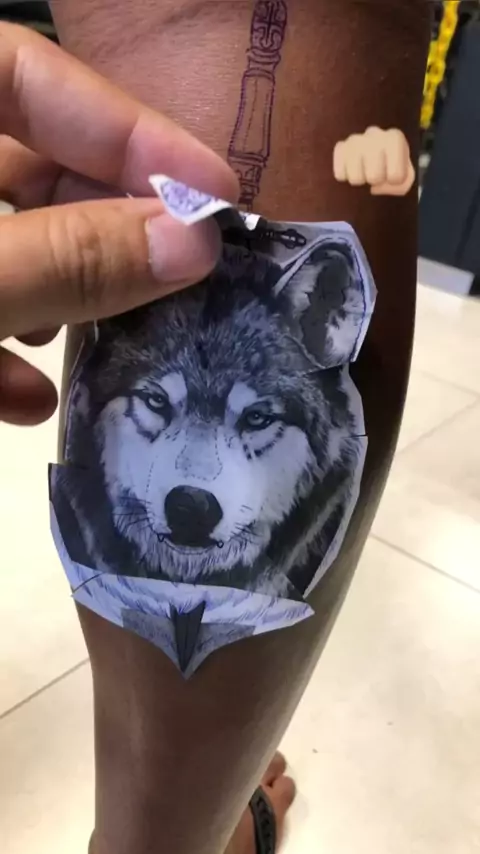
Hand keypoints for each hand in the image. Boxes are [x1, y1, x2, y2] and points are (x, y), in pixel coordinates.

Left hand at [0, 23, 237, 425]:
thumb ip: (66, 259)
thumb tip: (195, 245)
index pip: (24, 72)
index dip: (125, 128)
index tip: (214, 194)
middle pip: (24, 164)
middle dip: (106, 219)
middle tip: (183, 269)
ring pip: (1, 243)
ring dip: (61, 291)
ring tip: (119, 334)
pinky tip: (32, 399)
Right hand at [333, 127, 414, 196]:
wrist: (374, 154)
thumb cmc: (392, 166)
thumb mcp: (405, 177)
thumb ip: (402, 184)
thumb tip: (377, 187)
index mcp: (394, 138)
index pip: (396, 176)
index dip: (393, 182)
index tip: (391, 174)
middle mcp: (374, 134)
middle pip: (374, 177)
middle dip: (376, 181)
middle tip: (376, 173)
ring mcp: (354, 140)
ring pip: (356, 179)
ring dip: (360, 180)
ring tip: (364, 171)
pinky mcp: (340, 148)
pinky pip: (340, 175)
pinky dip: (345, 177)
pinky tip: (352, 168)